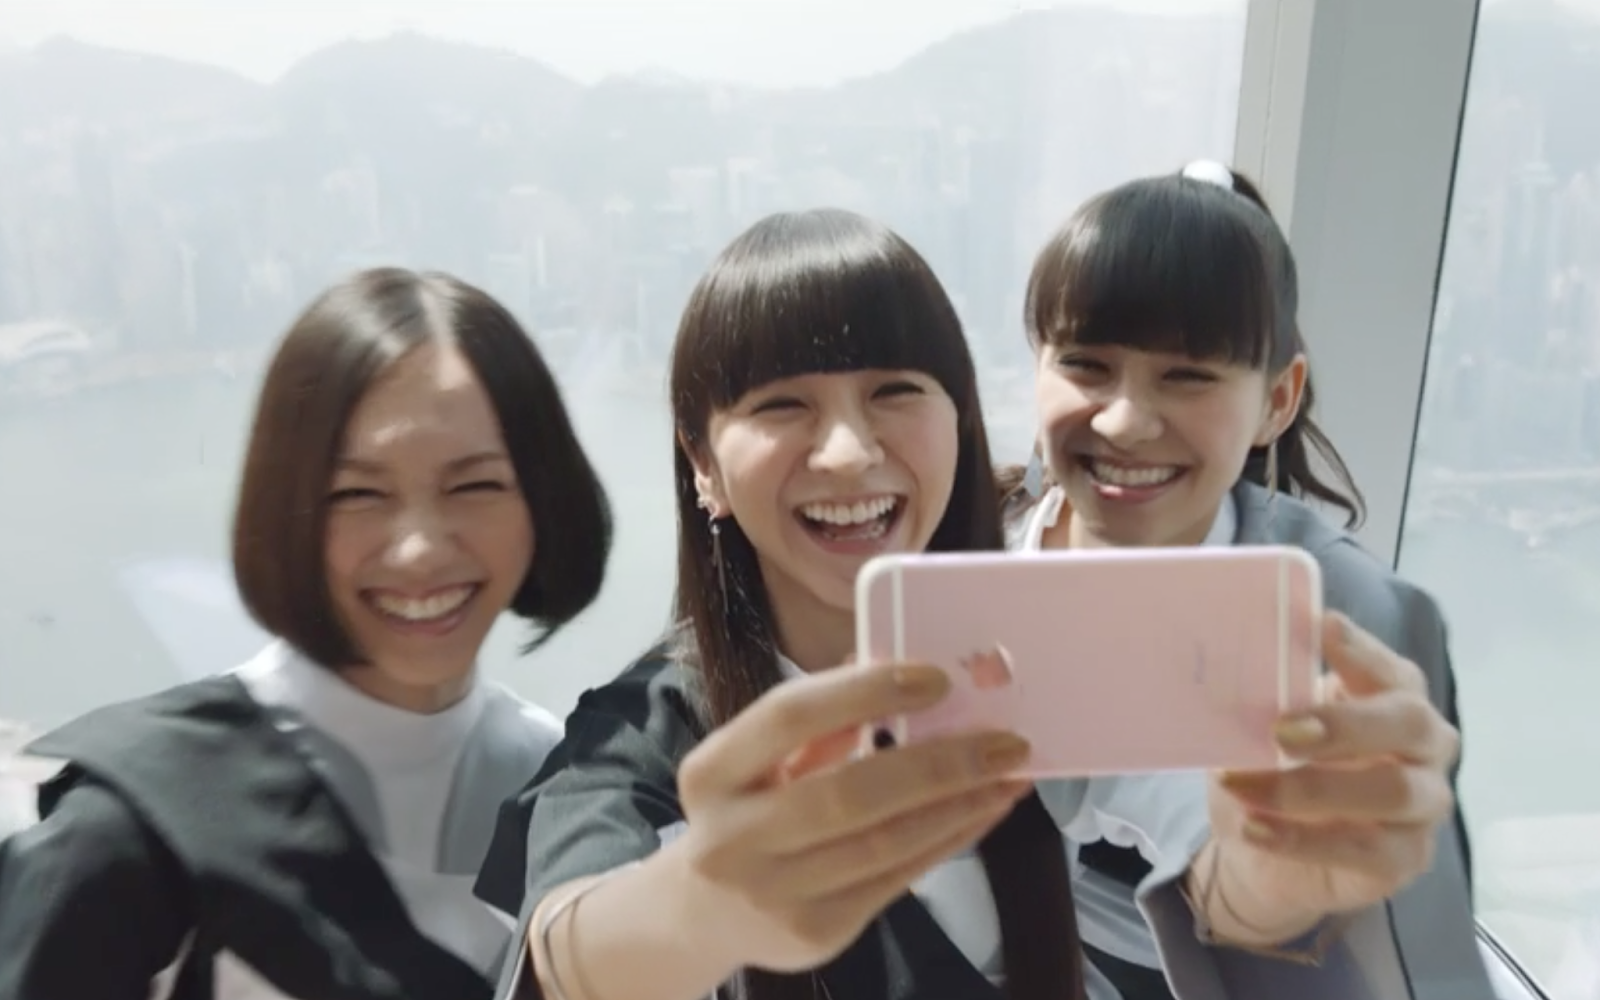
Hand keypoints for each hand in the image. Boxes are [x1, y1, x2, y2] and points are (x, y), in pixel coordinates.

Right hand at [668, 661, 1031, 973]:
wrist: (706, 913)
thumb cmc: (747, 809)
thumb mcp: (760, 759)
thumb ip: (821, 719)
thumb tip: (906, 668)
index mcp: (710, 773)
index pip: (788, 716)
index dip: (864, 692)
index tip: (937, 678)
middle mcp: (732, 839)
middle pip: (847, 793)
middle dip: (938, 763)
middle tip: (1005, 740)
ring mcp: (773, 893)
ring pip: (884, 843)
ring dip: (959, 804)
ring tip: (1008, 773)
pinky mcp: (815, 933)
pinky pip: (898, 879)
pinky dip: (950, 839)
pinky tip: (983, 810)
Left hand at [1205, 612, 1459, 931]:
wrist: (1259, 851)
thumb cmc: (1269, 769)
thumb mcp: (1258, 728)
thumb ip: (1259, 699)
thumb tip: (1222, 669)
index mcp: (1389, 696)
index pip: (1391, 668)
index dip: (1361, 650)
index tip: (1323, 628)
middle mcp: (1422, 745)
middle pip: (1410, 724)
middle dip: (1346, 724)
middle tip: (1282, 731)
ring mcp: (1423, 804)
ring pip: (1395, 791)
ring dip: (1311, 788)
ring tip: (1244, 786)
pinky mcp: (1404, 859)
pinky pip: (1366, 850)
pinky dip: (1303, 839)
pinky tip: (1254, 828)